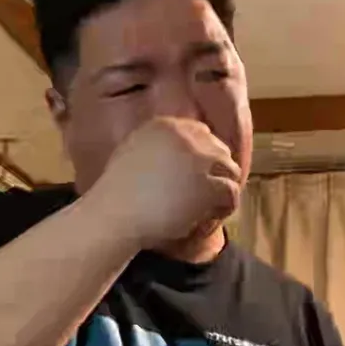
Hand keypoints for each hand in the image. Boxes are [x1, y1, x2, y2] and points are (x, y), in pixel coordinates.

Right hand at [86, 117, 241, 247]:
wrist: (113, 215)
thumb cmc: (115, 193)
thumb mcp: (131, 153)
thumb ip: (156, 148)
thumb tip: (177, 157)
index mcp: (165, 126)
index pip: (200, 132)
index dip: (203, 154)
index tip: (199, 173)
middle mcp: (185, 137)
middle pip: (219, 150)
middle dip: (217, 171)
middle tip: (210, 193)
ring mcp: (199, 160)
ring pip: (230, 171)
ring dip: (223, 189)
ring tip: (210, 208)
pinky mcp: (208, 186)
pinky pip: (231, 193)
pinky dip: (224, 207)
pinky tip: (210, 219)